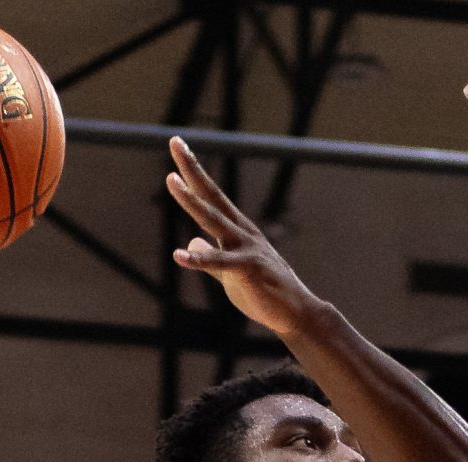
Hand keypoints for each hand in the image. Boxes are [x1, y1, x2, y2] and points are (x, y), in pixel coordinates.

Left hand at [165, 138, 315, 336]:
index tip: (178, 145)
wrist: (295, 314)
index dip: (193, 172)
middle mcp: (241, 232)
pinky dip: (199, 260)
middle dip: (193, 169)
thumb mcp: (230, 274)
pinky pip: (220, 263)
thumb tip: (193, 244)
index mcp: (237, 230)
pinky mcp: (249, 270)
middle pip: (212, 196)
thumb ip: (210, 260)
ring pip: (214, 220)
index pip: (211, 196)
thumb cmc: (265, 293)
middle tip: (175, 142)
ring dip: (192, 201)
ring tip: (171, 180)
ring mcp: (246, 249)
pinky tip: (179, 255)